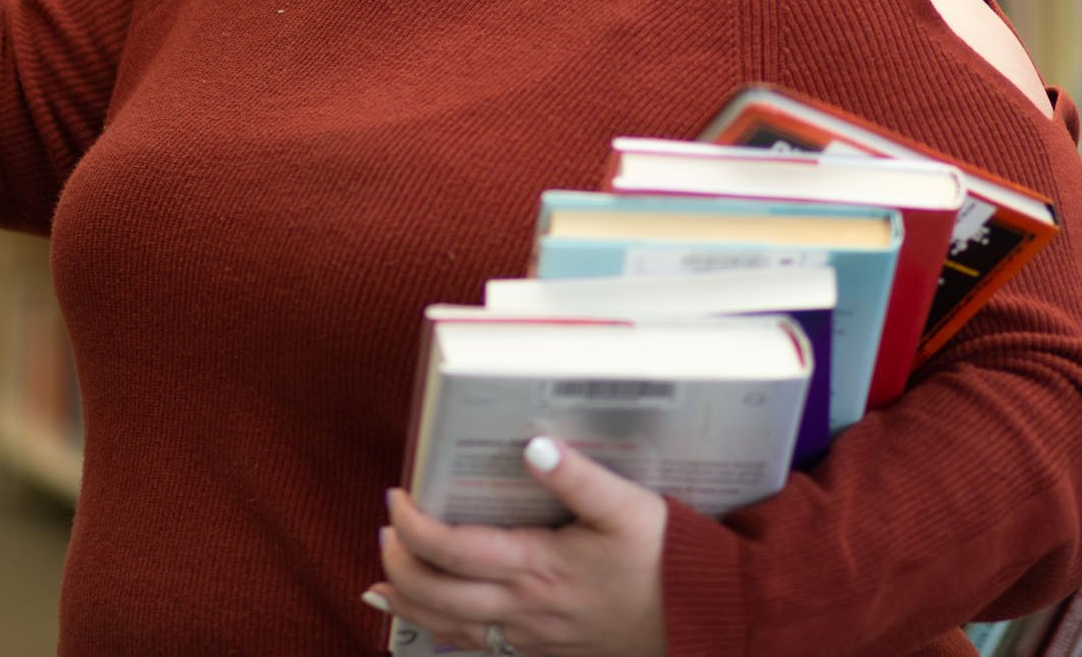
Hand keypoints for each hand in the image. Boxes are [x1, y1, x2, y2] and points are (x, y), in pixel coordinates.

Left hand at [371, 437, 665, 656]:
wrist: (699, 622)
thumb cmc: (666, 563)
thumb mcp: (629, 508)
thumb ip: (578, 477)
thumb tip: (533, 446)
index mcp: (538, 566)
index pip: (453, 548)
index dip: (413, 525)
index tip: (396, 497)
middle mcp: (525, 607)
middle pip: (437, 594)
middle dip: (399, 563)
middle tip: (386, 530)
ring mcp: (531, 636)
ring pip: (450, 627)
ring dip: (409, 603)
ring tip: (382, 581)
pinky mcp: (544, 652)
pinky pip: (479, 648)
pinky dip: (442, 633)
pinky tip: (430, 623)